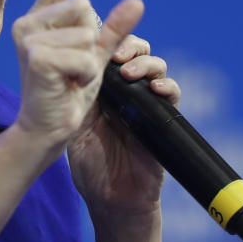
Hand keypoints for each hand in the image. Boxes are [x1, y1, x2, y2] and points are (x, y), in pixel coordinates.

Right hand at [10, 0, 145, 155]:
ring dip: (89, 61)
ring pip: (86, 32)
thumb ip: (113, 28)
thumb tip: (136, 1)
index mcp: (38, 19)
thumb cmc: (67, 92)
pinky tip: (69, 86)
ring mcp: (29, 39)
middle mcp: (27, 23)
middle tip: (74, 66)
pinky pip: (85, 56)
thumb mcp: (94, 55)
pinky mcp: (38, 58)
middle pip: (83, 5)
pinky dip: (87, 75)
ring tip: (70, 78)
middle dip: (91, 38)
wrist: (46, 129)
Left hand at [66, 22, 180, 221]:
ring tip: (129, 73)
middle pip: (136, 54)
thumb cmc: (90, 166)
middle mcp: (127, 93)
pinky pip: (172, 95)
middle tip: (116, 55)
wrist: (111, 199)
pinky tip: (155, 88)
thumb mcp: (77, 128)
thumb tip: (70, 67)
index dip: (109, 42)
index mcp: (104, 91)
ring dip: (146, 63)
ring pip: (156, 68)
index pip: (112, 54)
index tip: (98, 43)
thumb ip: (76, 101)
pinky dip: (167, 86)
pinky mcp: (163, 120)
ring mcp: (146, 105)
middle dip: (130, 47)